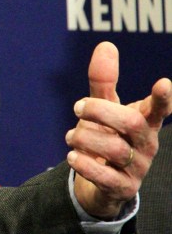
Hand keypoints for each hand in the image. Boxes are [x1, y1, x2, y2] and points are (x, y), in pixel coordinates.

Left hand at [66, 41, 171, 218]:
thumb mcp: (103, 108)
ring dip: (84, 137)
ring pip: (114, 148)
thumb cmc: (105, 136)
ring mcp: (137, 168)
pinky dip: (84, 164)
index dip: (162, 98)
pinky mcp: (122, 188)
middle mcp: (145, 144)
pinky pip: (105, 177)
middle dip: (100, 111)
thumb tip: (106, 45)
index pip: (158, 109)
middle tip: (77, 107)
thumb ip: (103, 80)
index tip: (164, 83)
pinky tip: (72, 156)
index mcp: (144, 122)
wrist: (100, 181)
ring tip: (71, 136)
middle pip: (132, 123)